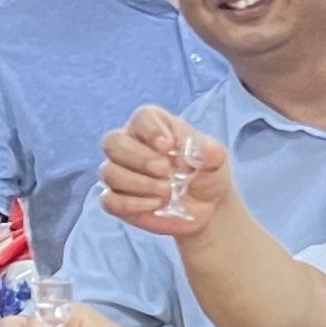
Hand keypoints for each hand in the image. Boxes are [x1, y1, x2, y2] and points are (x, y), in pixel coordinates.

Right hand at [95, 105, 218, 239]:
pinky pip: (109, 200)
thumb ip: (210, 151)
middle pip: (113, 142)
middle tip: (166, 171)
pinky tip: (156, 205)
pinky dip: (131, 204)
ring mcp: (121, 173)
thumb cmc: (206, 174)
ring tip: (167, 191)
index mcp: (154, 127)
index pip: (141, 118)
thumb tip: (201, 150)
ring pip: (109, 171)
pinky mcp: (118, 200)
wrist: (207, 208)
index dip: (151, 130)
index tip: (169, 146)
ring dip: (139, 183)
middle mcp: (131, 146)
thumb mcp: (216, 160)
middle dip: (139, 157)